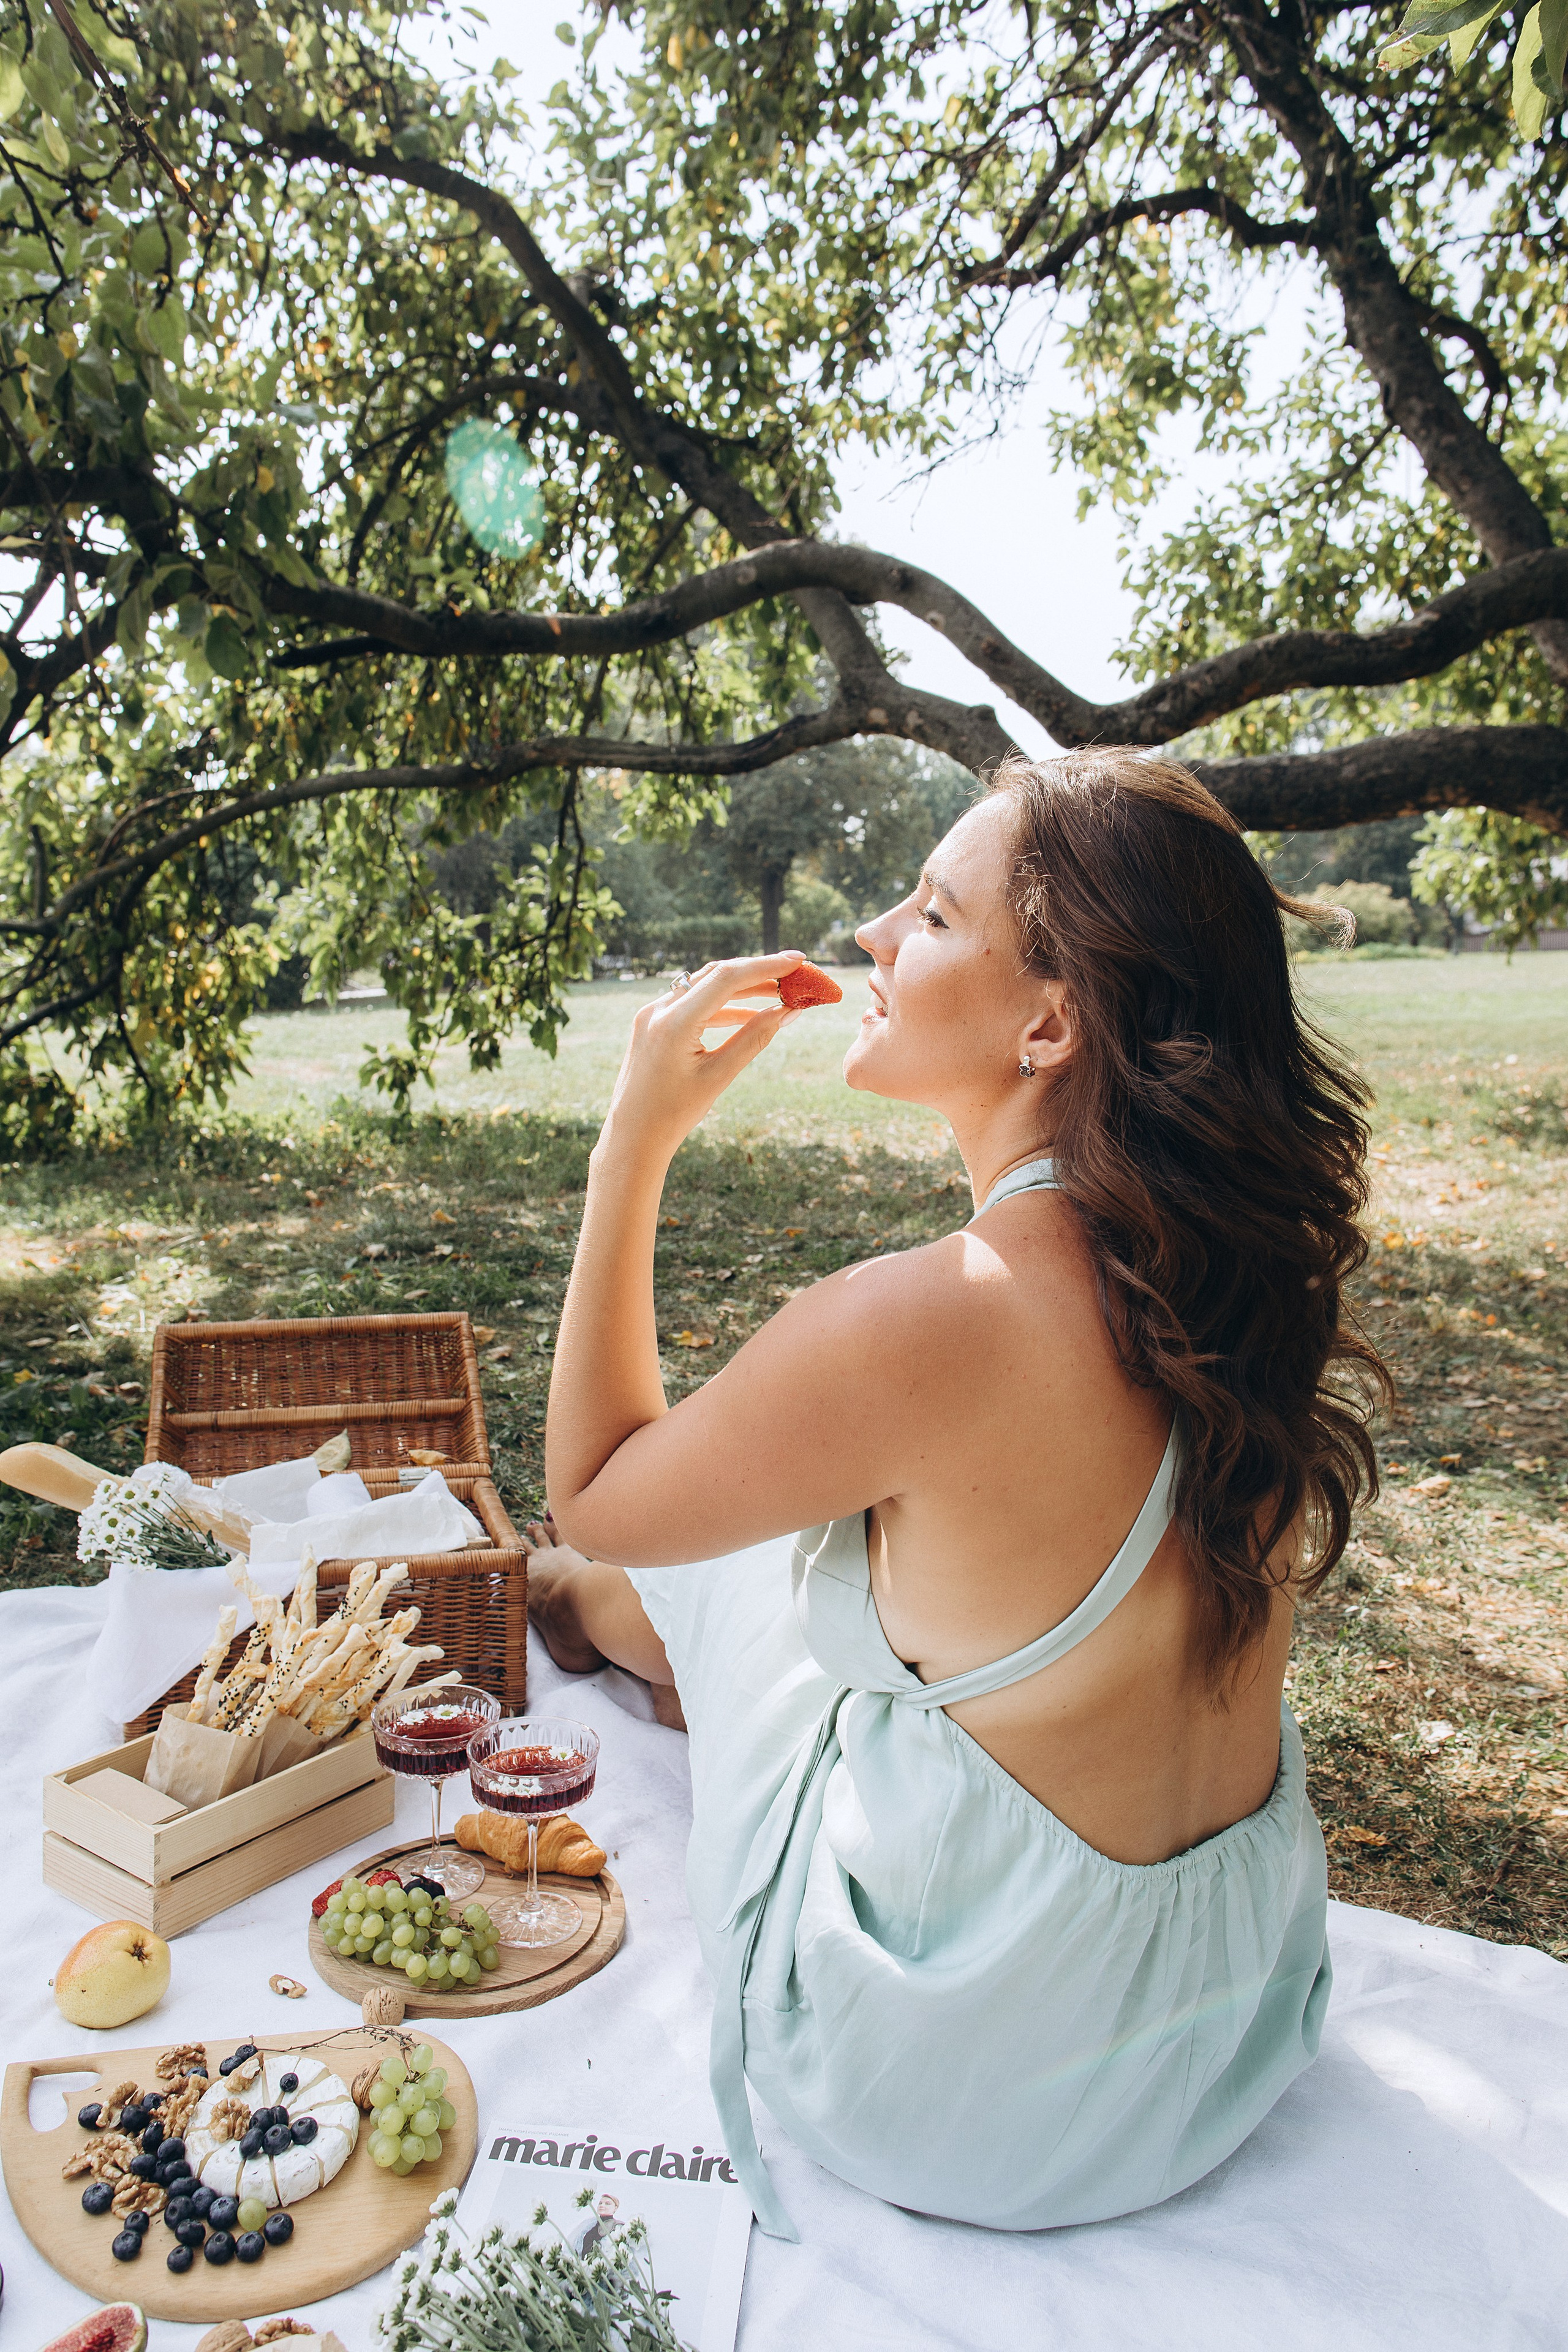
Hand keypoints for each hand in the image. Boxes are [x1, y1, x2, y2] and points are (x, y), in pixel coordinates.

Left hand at [596, 952, 804, 1162]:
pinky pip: (691, 1004)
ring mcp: (652, 1014)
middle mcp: (658, 1009)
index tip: (799, 961)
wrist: (633, 1137)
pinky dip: (722, 1006)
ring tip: (778, 994)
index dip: (767, 965)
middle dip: (758, 973)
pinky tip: (750, 1013)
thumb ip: (754, 1038)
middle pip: (716, 975)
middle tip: (794, 975)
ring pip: (704, 987)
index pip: (727, 978)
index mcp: (674, 1022)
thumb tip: (787, 1010)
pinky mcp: (652, 1023)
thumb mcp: (720, 1075)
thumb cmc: (674, 1114)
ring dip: (742, 989)